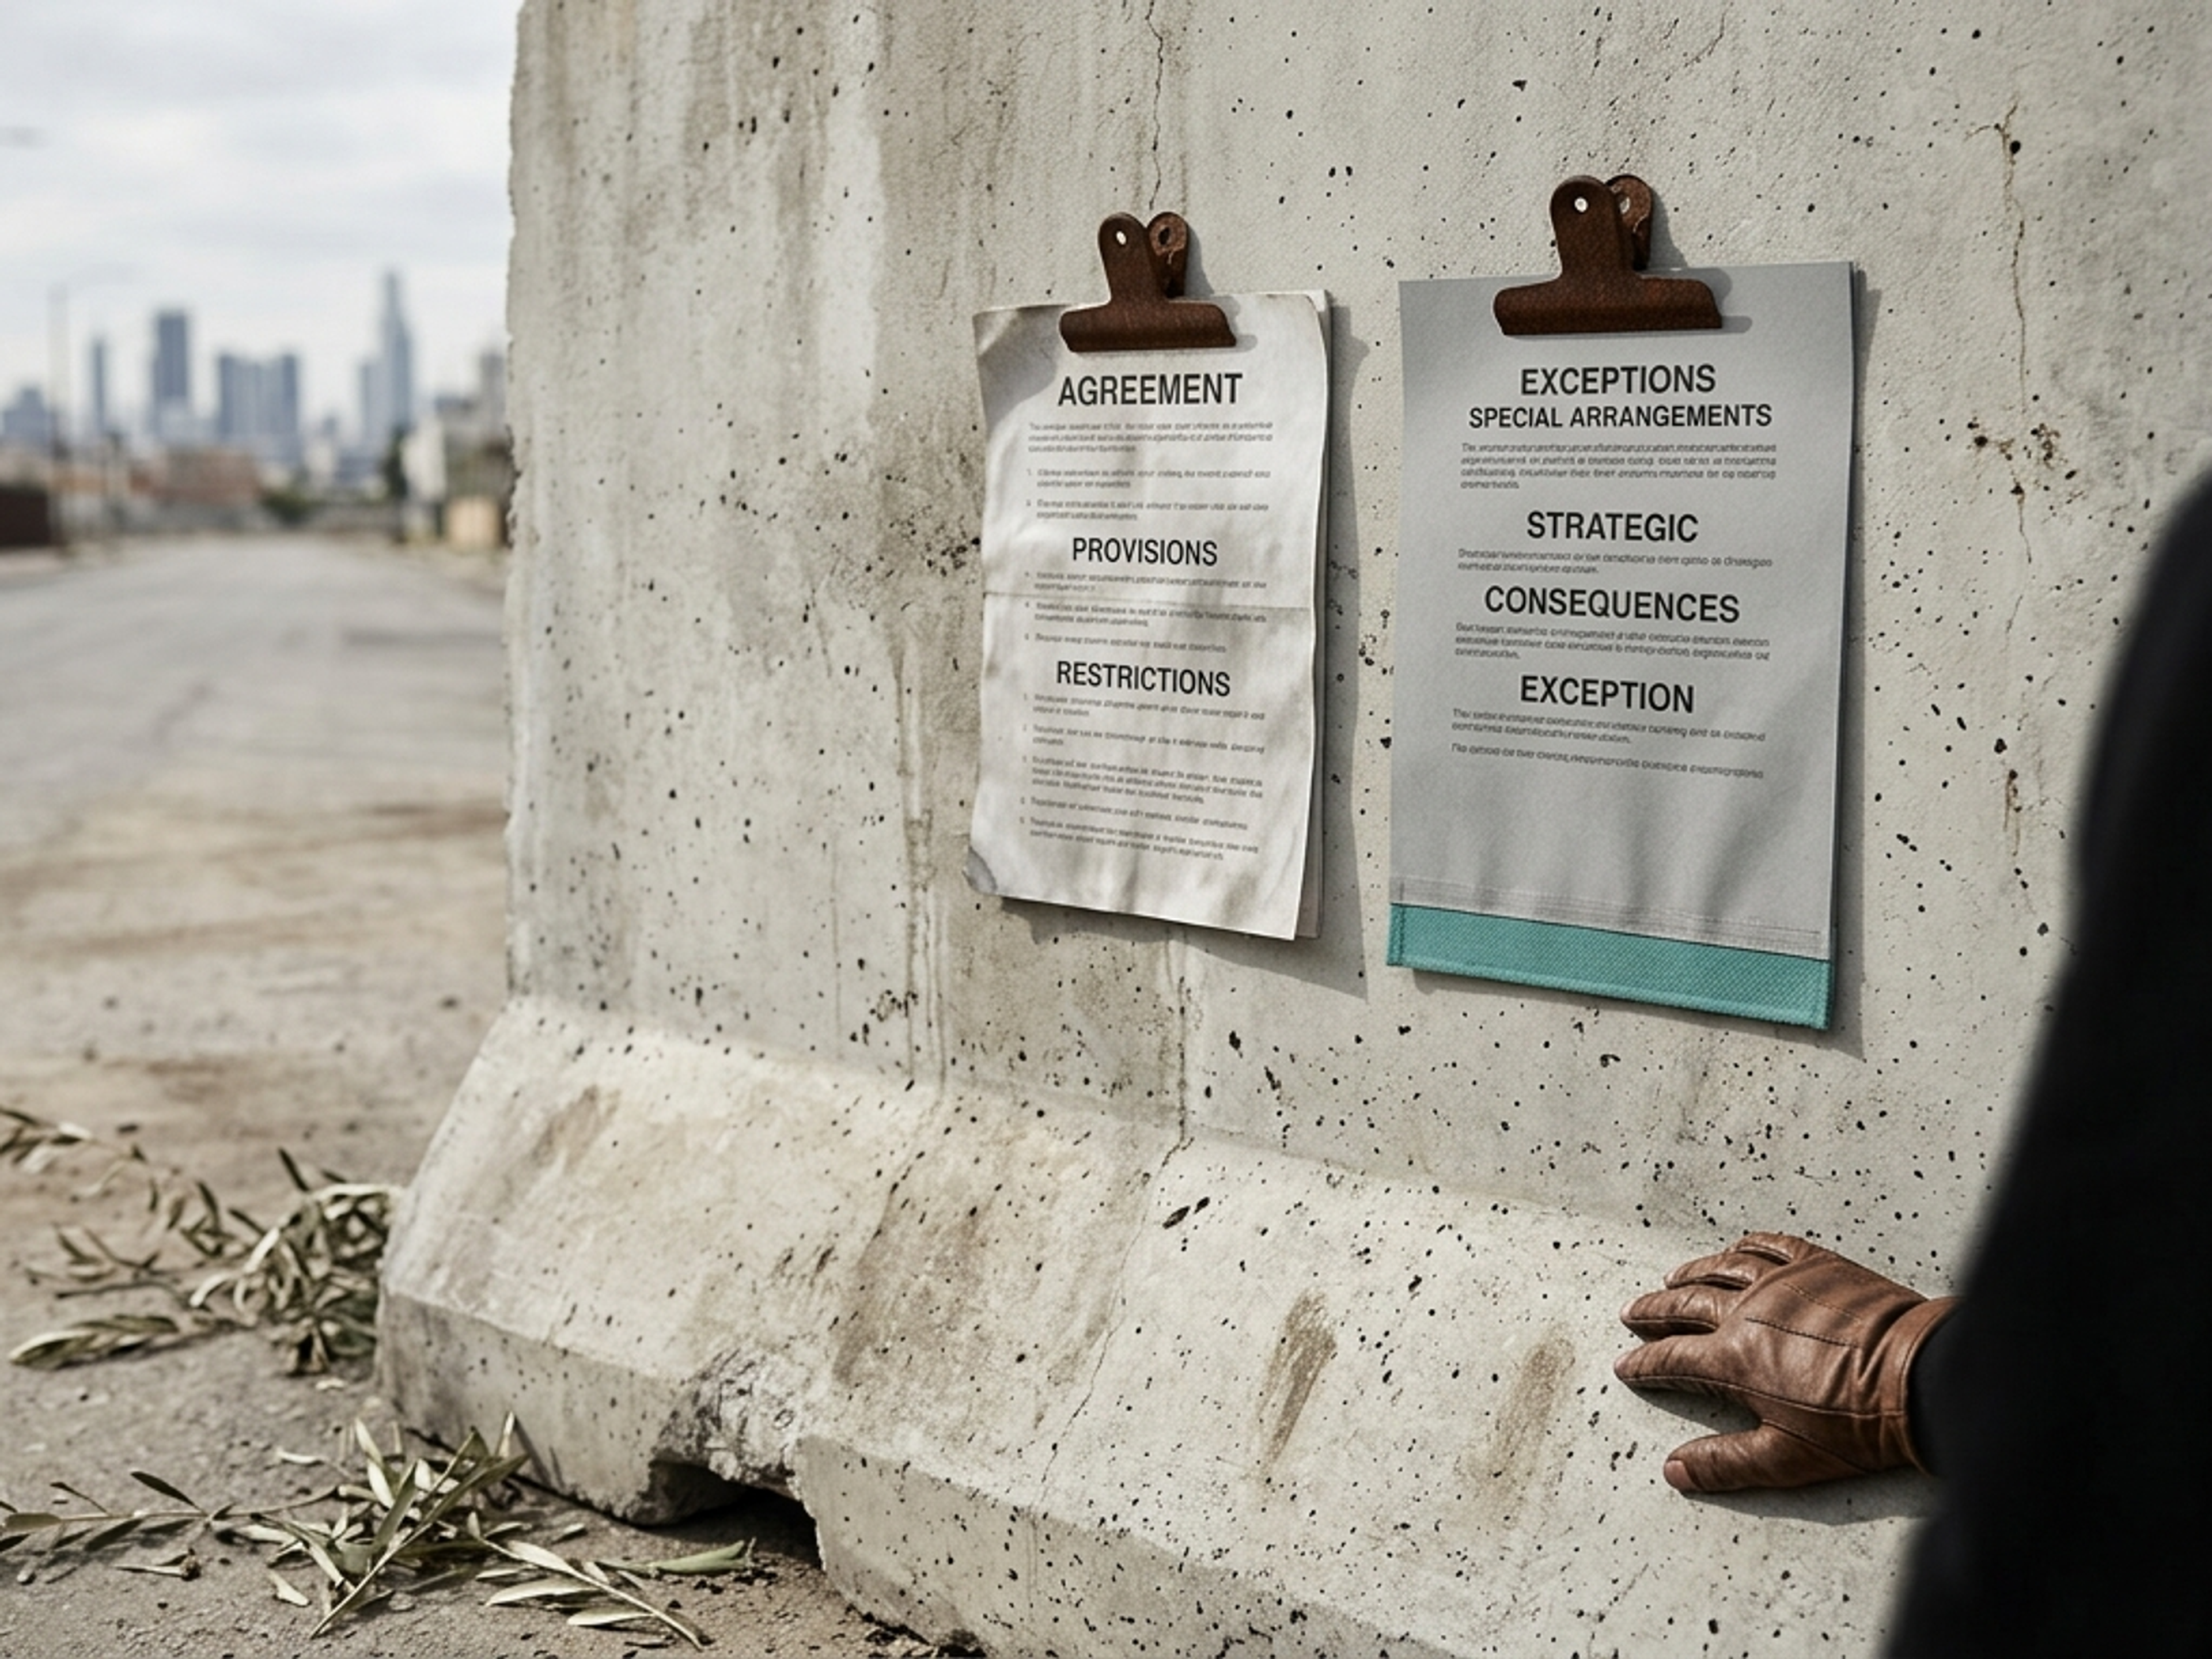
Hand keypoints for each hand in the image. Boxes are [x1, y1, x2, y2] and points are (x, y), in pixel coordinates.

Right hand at [1614, 1231, 1954, 1492]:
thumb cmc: (1857, 1425)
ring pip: (1721, 1268)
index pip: (1673, 1359)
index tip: (1627, 1367)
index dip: (1645, 1365)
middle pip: (1685, 1304)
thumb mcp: (1786, 1459)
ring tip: (1673, 1279)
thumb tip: (1674, 1470)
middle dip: (1654, 1311)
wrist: (1921, 1380)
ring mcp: (1783, 1282)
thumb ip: (1725, 1463)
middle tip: (1634, 1314)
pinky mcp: (1818, 1265)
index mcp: (1735, 1358)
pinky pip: (1770, 1245)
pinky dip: (1745, 1245)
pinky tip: (1736, 1247)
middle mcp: (1748, 1311)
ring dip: (1691, 1274)